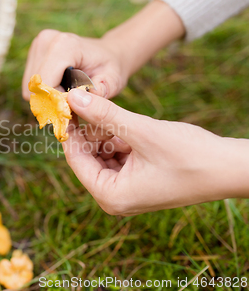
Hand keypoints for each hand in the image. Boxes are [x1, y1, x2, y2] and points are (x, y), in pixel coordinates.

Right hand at [22, 29, 127, 100]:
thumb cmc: (111, 68)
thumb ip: (98, 94)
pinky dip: (43, 93)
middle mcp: (46, 41)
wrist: (108, 52)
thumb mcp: (113, 82)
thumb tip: (75, 101)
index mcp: (65, 45)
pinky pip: (30, 84)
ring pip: (29, 88)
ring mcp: (37, 45)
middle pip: (34, 87)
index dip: (55, 103)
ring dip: (46, 98)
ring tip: (67, 98)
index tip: (71, 114)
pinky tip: (60, 91)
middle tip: (71, 108)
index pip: (45, 83)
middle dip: (50, 102)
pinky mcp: (33, 53)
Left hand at [62, 89, 248, 215]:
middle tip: (87, 102)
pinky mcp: (136, 182)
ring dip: (105, 134)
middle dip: (89, 130)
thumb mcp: (141, 131)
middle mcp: (113, 199)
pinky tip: (127, 127)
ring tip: (114, 116)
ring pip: (100, 154)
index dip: (71, 129)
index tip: (66, 103)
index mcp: (110, 196)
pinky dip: (118, 140)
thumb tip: (73, 97)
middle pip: (86, 157)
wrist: (230, 169)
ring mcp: (124, 192)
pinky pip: (116, 157)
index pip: (75, 159)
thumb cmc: (190, 155)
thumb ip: (105, 114)